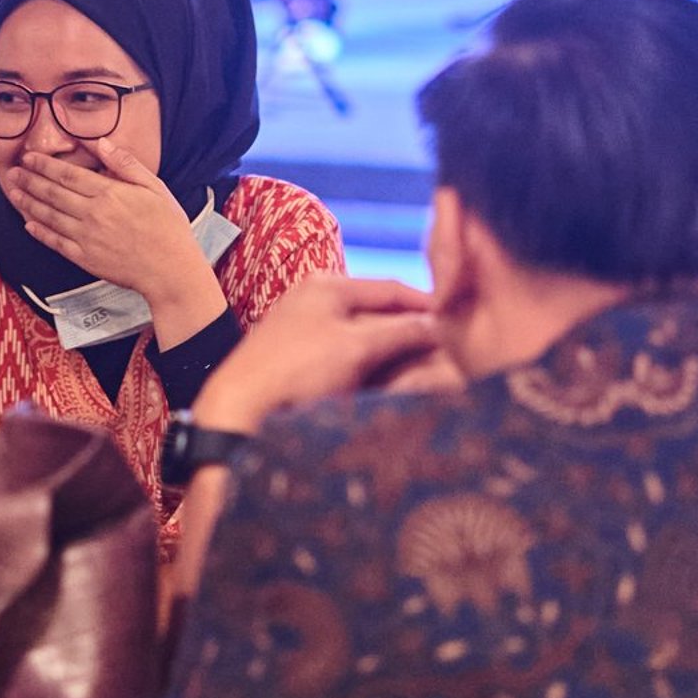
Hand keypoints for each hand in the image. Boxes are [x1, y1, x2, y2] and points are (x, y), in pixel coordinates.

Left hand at [1, 137, 222, 328]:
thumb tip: (101, 142)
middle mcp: (93, 213)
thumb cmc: (168, 226)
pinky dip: (40, 233)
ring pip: (49, 216)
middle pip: (53, 193)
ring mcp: (86, 237)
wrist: (170, 269)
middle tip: (12, 172)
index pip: (68, 174)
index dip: (45, 165)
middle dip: (30, 180)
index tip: (29, 157)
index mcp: (109, 193)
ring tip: (14, 192)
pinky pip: (56, 243)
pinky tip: (29, 224)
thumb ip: (125, 163)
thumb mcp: (154, 187)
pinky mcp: (85, 258)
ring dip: (29, 203)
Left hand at [194, 274, 449, 431]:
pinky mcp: (301, 363)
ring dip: (394, 355)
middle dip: (413, 333)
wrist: (239, 410)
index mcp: (327, 287)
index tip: (458, 323)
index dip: (427, 305)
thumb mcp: (356, 347)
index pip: (391, 288)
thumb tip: (438, 326)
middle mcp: (316, 303)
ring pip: (365, 340)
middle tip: (447, 353)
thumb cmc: (297, 369)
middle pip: (379, 314)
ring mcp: (306, 333)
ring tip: (427, 371)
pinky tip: (388, 387)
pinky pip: (348, 360)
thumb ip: (400, 331)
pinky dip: (371, 370)